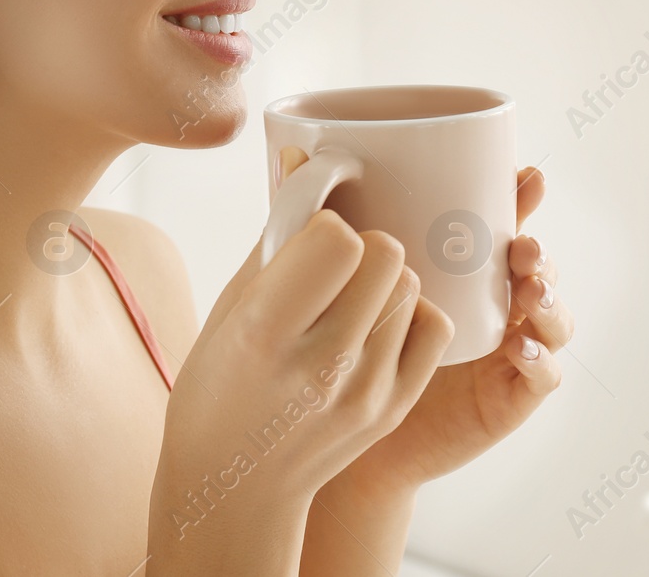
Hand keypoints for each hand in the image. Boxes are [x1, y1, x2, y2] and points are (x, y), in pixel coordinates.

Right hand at [148, 164, 453, 572]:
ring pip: (409, 284)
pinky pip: (431, 325)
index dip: (324, 226)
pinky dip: (408, 313)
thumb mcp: (228, 308)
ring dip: (383, 278)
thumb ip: (274, 237)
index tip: (306, 240)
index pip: (336, 239)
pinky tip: (375, 325)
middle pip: (384, 253)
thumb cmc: (217, 389)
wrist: (234, 490)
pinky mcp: (394, 408)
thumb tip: (301, 159)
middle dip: (360, 244)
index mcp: (266, 333)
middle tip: (332, 267)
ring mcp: (366, 391)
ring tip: (348, 300)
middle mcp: (322, 365)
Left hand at [325, 165, 569, 496]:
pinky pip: (541, 379)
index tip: (522, 175)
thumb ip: (321, 225)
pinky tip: (517, 349)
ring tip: (527, 287)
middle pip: (534, 264)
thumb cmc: (327, 350)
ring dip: (547, 297)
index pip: (499, 223)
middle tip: (522, 242)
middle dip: (536, 246)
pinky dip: (540, 360)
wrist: (327, 435)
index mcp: (456, 268)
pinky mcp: (504, 401)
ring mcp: (501, 352)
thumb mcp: (325, 284)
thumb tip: (294, 151)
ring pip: (550, 316)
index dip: (518, 198)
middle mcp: (487, 304)